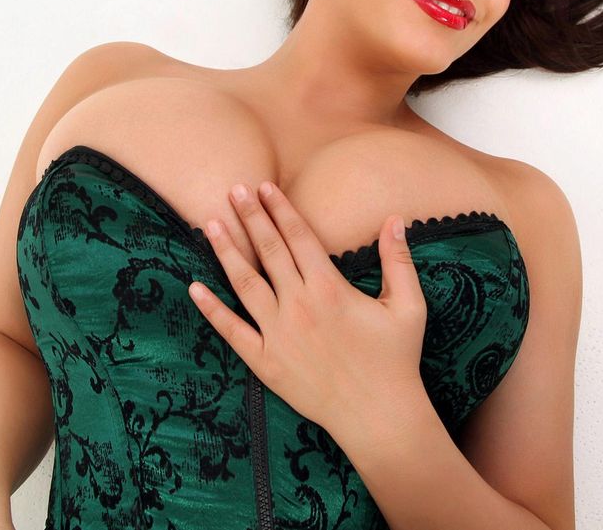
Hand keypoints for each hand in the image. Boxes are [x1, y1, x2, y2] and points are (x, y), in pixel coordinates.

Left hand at [186, 180, 428, 434]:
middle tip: (234, 189)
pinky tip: (194, 287)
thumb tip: (395, 219)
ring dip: (227, 252)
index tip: (264, 186)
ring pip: (245, 284)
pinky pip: (232, 331)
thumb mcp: (408, 306)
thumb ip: (399, 260)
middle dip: (250, 217)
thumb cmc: (396, 360)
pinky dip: (212, 309)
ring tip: (209, 224)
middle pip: (268, 251)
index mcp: (330, 288)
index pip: (298, 237)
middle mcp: (300, 306)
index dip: (280, 209)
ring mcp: (279, 335)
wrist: (379, 416)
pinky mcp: (266, 363)